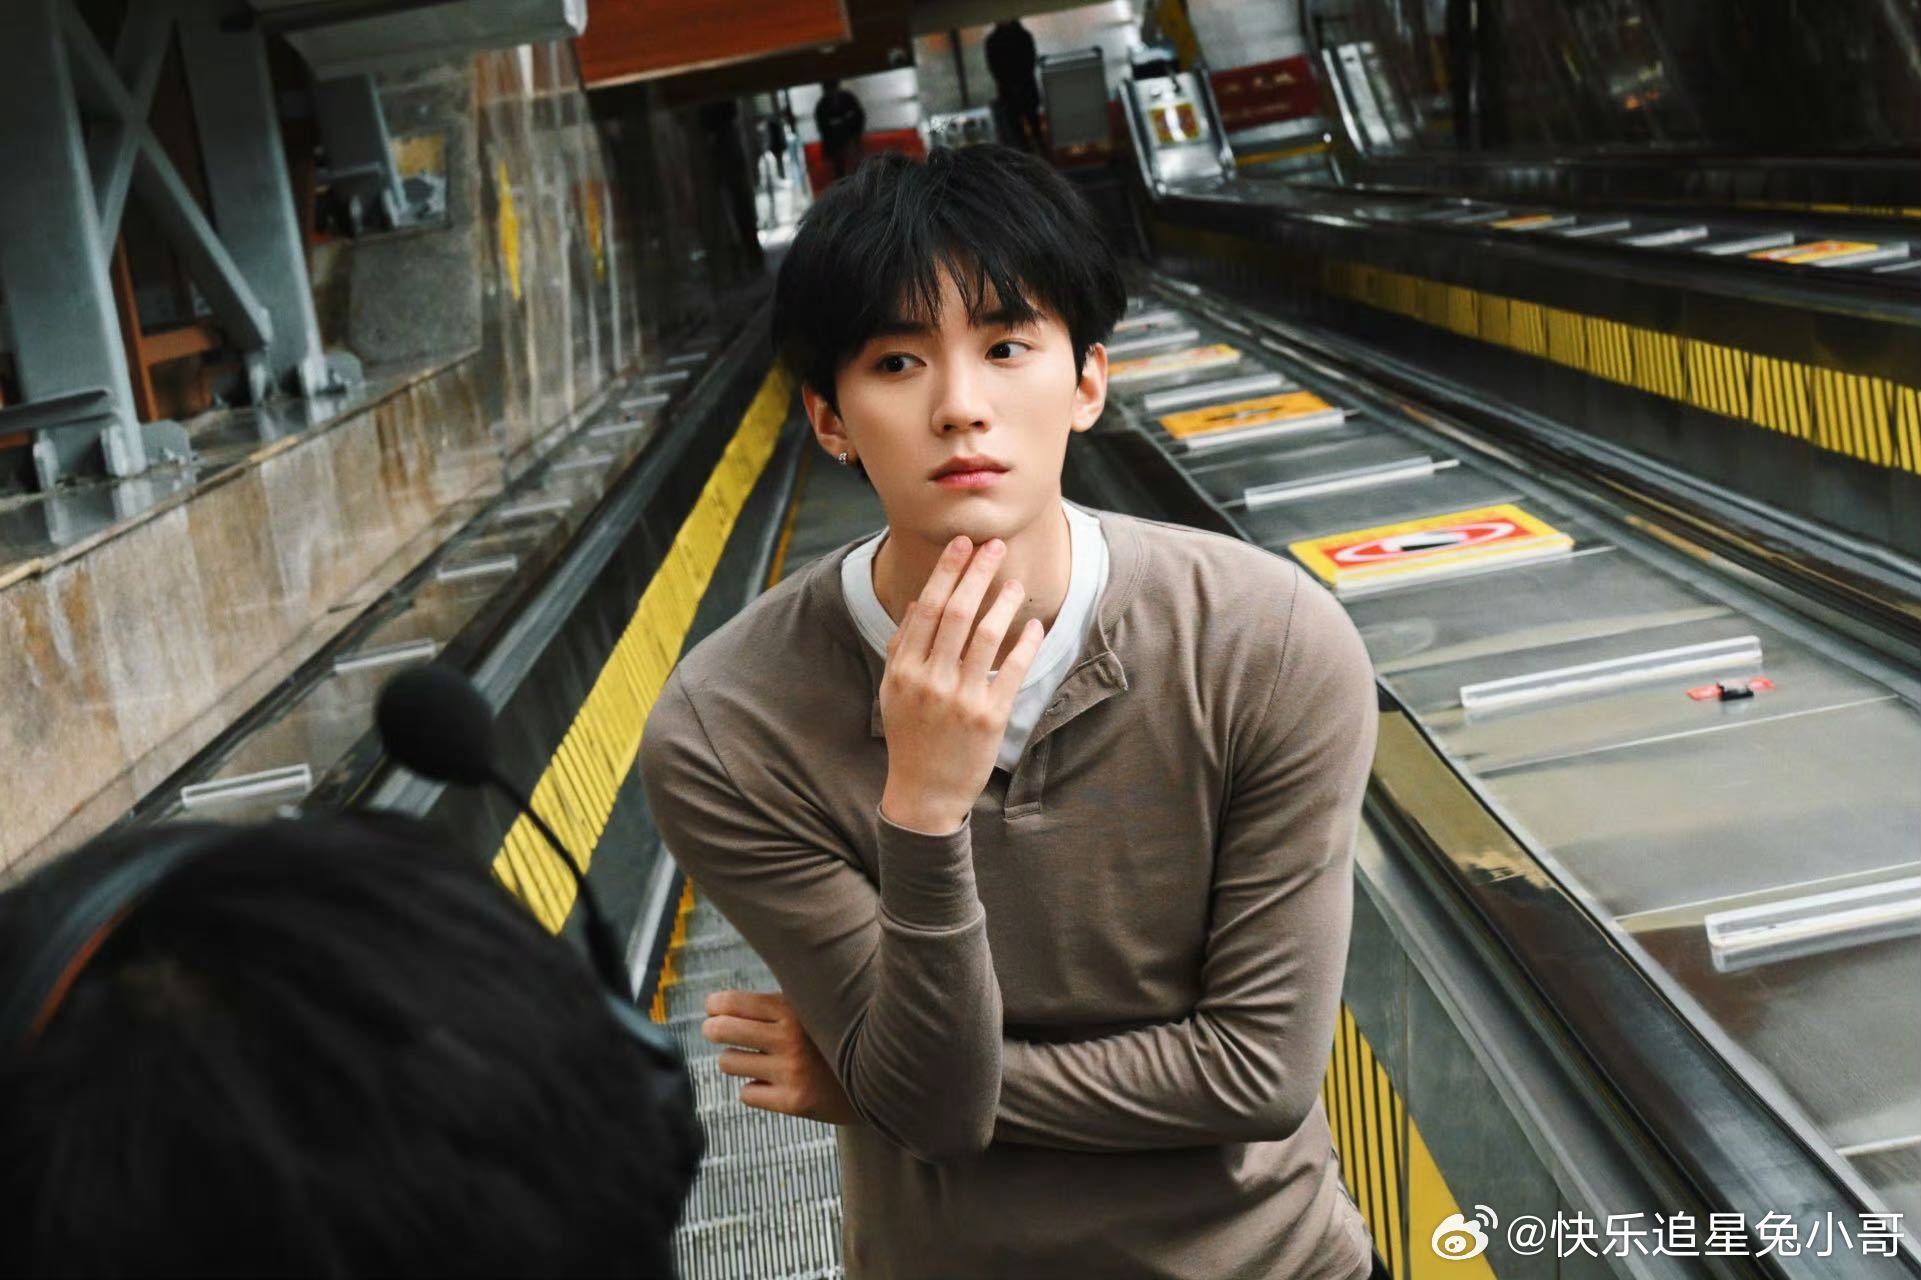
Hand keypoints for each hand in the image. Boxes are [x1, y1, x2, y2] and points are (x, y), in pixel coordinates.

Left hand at [703, 989, 860, 1125]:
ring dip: (735, 1061)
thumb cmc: (838, 1037)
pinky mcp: (795, 1102)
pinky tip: (774, 1084)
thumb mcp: (816, 1008)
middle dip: (713, 1029)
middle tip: (714, 1030)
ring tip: (750, 1058)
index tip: (714, 1007)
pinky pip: (747, 1094)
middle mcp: (791, 1038)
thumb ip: (780, 1001)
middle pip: (722, 1030)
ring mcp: (793, 1072)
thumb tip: (723, 1001)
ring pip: (729, 1063)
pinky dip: (756, 1089)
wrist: (879, 1078)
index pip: (734, 1002)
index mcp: (795, 1008)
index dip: (716, 1004)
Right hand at [879, 536, 1044, 832]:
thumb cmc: (910, 737)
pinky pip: (1012, 671)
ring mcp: (961, 699)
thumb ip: (902, 647)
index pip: (927, 607)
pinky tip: (1033, 627)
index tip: (962, 544)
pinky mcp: (990, 718)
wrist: (924, 792)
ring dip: (1003, 603)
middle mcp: (931, 680)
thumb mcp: (894, 692)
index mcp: (905, 669)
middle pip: (956, 613)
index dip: (947, 571)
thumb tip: (918, 603)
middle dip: (976, 573)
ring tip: (1016, 583)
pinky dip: (1024, 644)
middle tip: (994, 546)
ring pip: (986, 636)